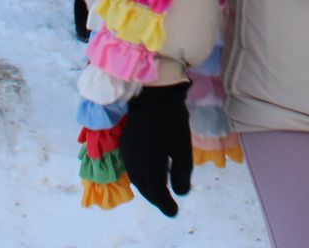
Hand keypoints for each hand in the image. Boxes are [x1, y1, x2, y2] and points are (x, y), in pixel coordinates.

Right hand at [119, 82, 191, 215]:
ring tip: (160, 192)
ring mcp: (128, 152)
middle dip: (156, 198)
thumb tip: (181, 193)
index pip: (155, 192)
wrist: (153, 95)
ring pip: (136, 179)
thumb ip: (182, 172)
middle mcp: (134, 162)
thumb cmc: (171, 120)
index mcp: (148, 165)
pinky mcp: (126, 144)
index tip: (174, 213)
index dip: (165, 204)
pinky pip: (133, 168)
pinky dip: (142, 177)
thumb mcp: (182, 147)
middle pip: (144, 188)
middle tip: (168, 204)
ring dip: (147, 188)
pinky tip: (150, 174)